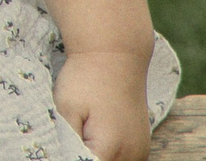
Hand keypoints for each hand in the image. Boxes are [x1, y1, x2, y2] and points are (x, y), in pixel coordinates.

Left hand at [56, 44, 152, 160]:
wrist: (115, 54)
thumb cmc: (87, 78)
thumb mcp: (67, 108)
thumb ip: (68, 141)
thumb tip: (66, 156)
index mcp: (110, 150)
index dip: (70, 157)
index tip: (64, 143)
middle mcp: (131, 155)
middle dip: (83, 156)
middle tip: (72, 133)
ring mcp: (140, 151)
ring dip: (97, 156)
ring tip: (84, 133)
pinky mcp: (141, 144)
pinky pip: (123, 159)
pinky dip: (109, 155)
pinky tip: (96, 138)